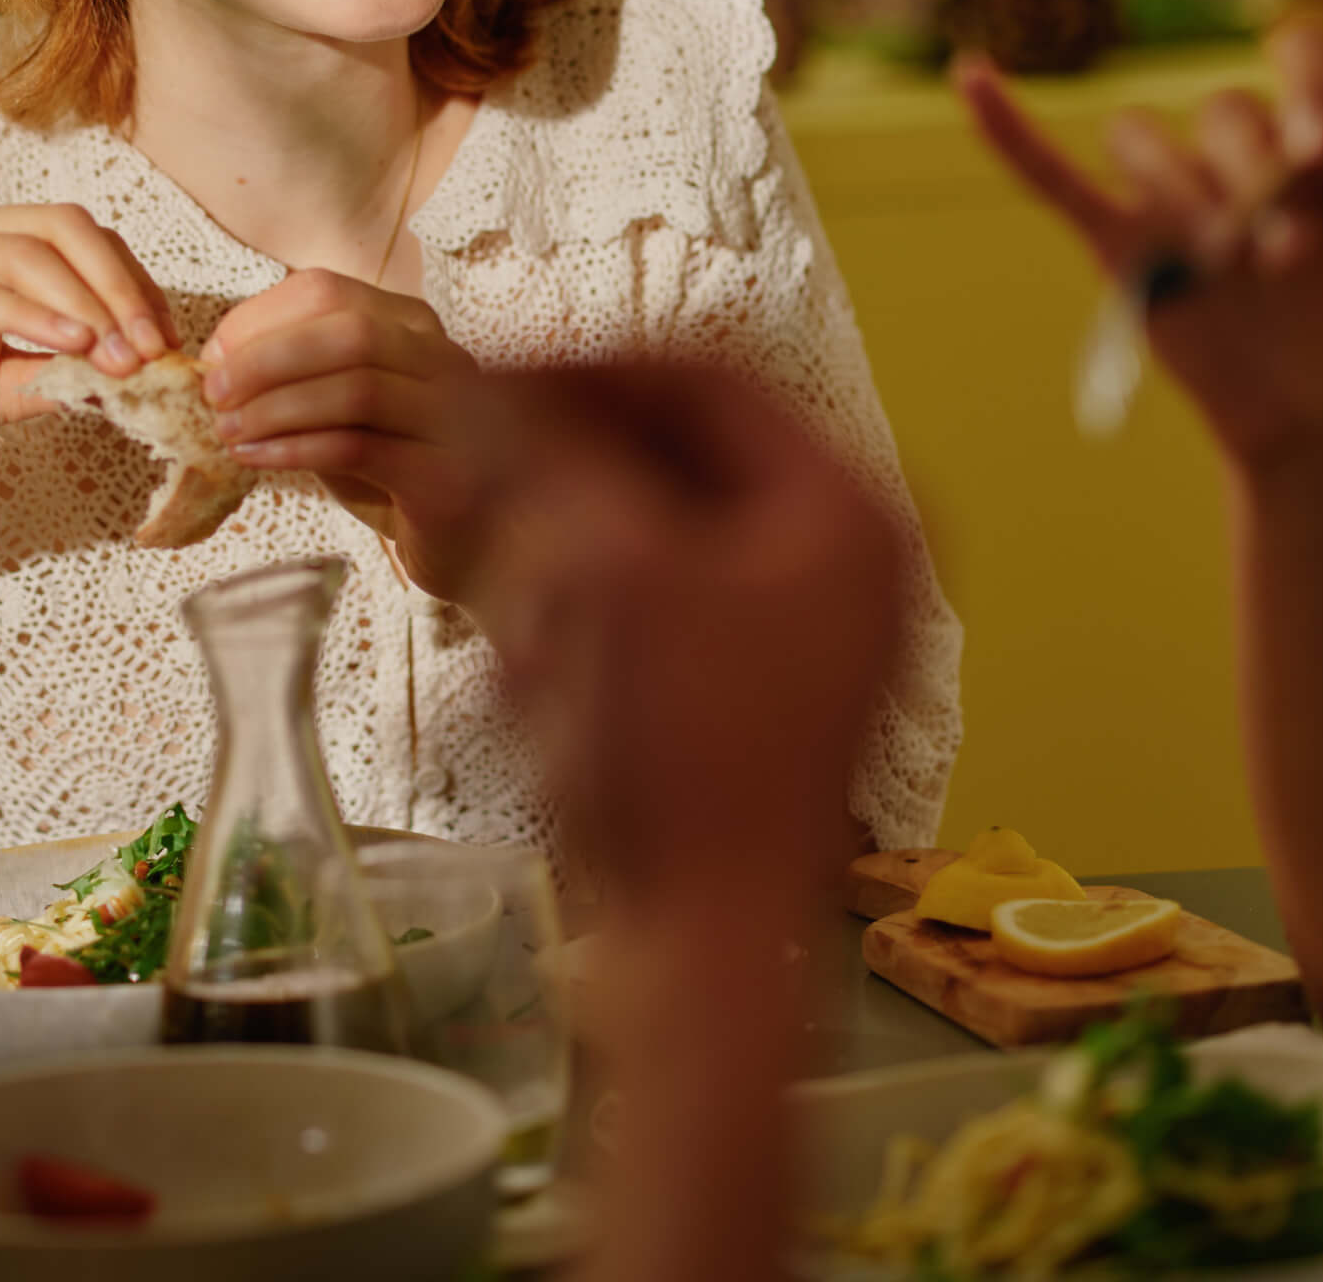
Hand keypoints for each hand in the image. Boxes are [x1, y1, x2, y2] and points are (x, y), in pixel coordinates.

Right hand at [0, 203, 173, 500]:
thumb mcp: (6, 389)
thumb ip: (64, 370)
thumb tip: (142, 369)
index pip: (76, 233)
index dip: (132, 279)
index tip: (168, 340)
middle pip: (61, 227)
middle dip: (120, 285)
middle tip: (155, 346)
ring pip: (24, 253)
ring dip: (86, 305)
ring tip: (124, 357)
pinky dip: (29, 315)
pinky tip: (72, 346)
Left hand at [201, 269, 481, 593]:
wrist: (473, 546)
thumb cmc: (397, 473)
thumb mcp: (346, 413)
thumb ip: (301, 378)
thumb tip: (216, 362)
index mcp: (416, 329)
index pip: (328, 292)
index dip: (259, 319)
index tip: (213, 358)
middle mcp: (446, 361)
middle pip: (346, 331)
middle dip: (265, 359)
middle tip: (213, 394)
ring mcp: (456, 417)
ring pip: (356, 387)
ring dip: (276, 408)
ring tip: (227, 433)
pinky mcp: (448, 476)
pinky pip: (360, 448)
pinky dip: (296, 449)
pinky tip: (257, 460)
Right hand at [415, 364, 905, 906]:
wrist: (709, 954)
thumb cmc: (682, 765)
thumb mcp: (608, 575)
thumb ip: (548, 455)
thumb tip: (484, 378)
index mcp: (850, 513)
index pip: (708, 379)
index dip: (584, 368)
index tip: (487, 379)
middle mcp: (849, 564)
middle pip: (682, 454)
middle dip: (564, 461)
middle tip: (472, 466)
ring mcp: (808, 636)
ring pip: (659, 534)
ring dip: (563, 537)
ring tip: (489, 564)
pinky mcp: (756, 700)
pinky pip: (657, 611)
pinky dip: (582, 610)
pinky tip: (523, 648)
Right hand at [955, 26, 1322, 468]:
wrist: (1321, 427)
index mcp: (1313, 140)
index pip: (1300, 58)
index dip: (1307, 82)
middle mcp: (1239, 155)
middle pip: (1222, 109)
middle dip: (1257, 169)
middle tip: (1292, 253)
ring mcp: (1172, 199)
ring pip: (1143, 139)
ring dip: (1184, 192)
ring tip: (1228, 260)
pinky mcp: (1121, 246)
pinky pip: (1053, 177)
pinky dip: (1009, 130)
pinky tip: (975, 79)